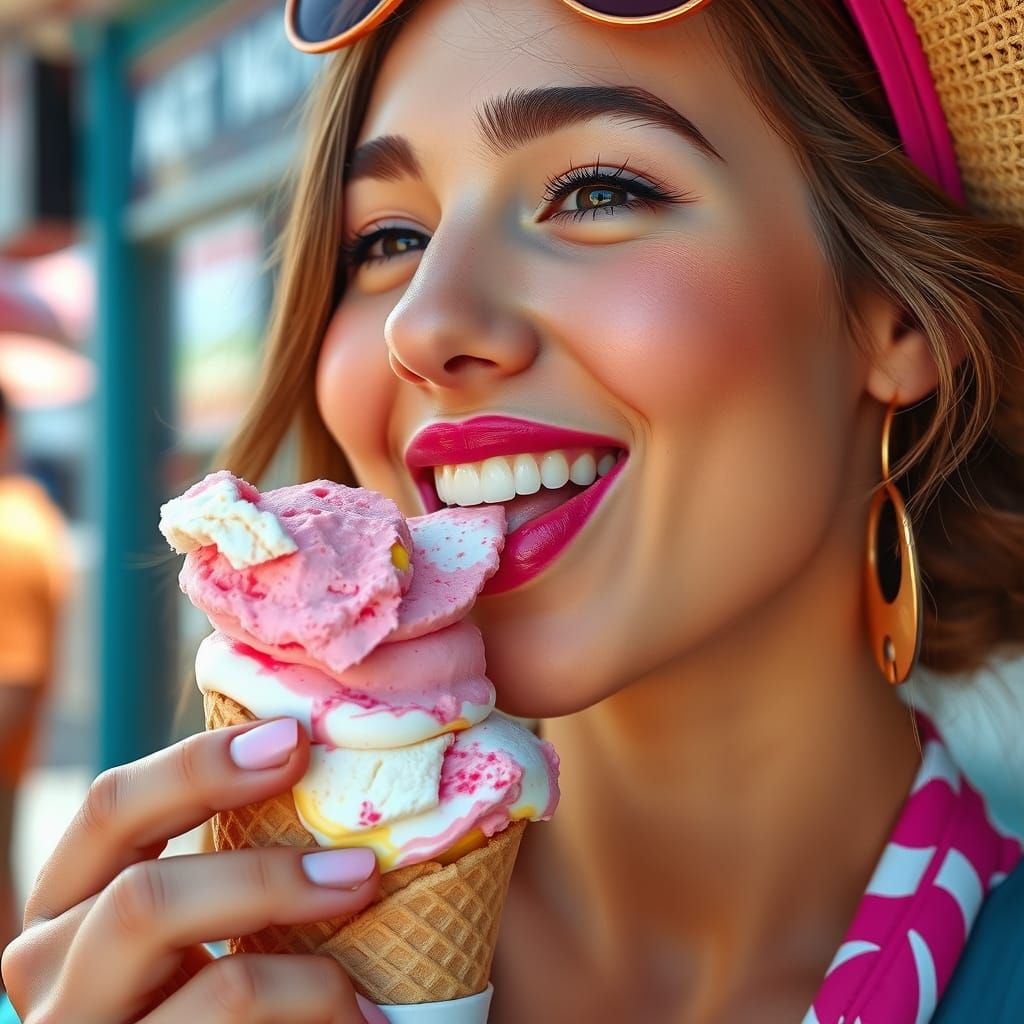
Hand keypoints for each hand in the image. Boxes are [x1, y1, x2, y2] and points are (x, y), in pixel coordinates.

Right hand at [1, 718, 389, 1022]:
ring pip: (200, 977)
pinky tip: (360, 1015)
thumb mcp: (195, 929)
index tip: (293, 739)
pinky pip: (228, 1015)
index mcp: (68, 907)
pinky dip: (309, 1006)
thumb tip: (319, 772)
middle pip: (141, 897)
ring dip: (303, 960)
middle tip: (363, 867)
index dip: (198, 764)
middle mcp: (50, 975)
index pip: (109, 809)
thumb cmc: (209, 1005)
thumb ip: (225, 871)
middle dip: (265, 875)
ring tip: (367, 957)